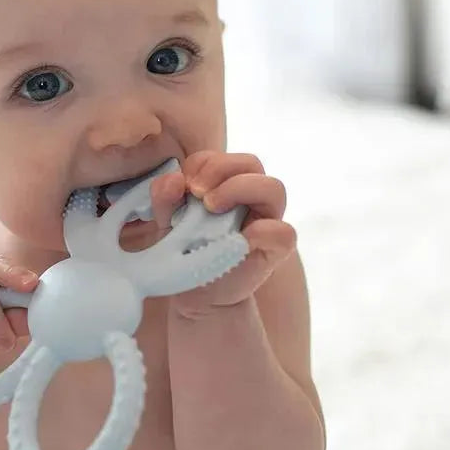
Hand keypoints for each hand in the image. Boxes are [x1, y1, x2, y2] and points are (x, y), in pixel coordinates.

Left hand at [149, 151, 295, 313]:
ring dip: (240, 189)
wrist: (195, 291)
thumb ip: (164, 196)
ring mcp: (266, 220)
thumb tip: (175, 178)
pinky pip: (284, 233)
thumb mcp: (167, 220)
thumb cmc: (185, 247)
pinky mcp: (274, 249)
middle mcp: (251, 197)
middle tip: (197, 192)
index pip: (222, 157)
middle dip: (220, 169)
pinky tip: (237, 238)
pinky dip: (264, 231)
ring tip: (211, 207)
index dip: (202, 163)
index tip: (185, 183)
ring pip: (273, 187)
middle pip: (250, 162)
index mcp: (227, 184)